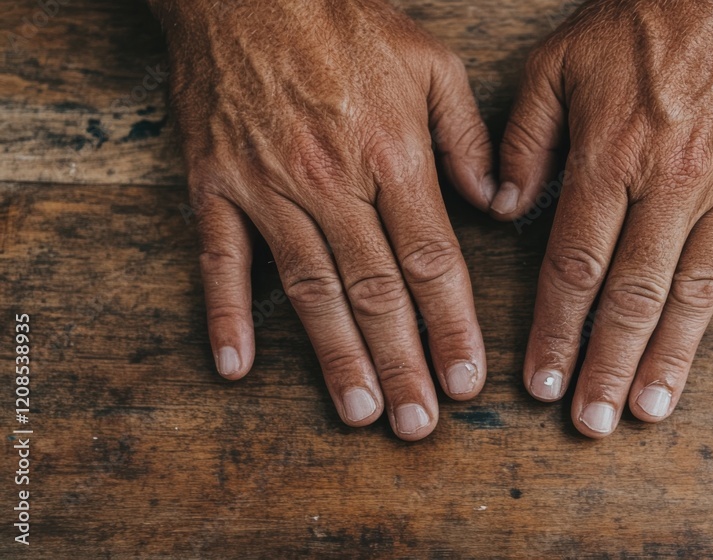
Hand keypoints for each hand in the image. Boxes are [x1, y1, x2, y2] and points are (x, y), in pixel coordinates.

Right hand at [155, 0, 494, 439]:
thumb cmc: (344, 22)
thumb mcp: (430, 61)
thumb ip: (468, 138)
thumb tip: (497, 205)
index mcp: (391, 153)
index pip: (431, 259)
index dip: (451, 325)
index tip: (467, 380)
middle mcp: (332, 180)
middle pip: (375, 290)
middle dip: (403, 362)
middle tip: (420, 424)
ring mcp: (267, 186)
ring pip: (308, 288)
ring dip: (335, 356)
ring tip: (359, 411)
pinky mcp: (213, 185)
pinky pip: (218, 259)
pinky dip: (224, 314)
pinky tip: (235, 366)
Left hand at [494, 0, 712, 436]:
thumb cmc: (639, 19)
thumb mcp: (556, 63)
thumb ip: (522, 139)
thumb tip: (501, 209)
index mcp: (611, 158)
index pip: (574, 265)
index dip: (556, 331)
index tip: (543, 383)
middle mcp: (672, 182)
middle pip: (632, 293)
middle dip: (608, 364)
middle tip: (594, 422)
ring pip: (697, 288)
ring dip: (672, 355)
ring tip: (651, 409)